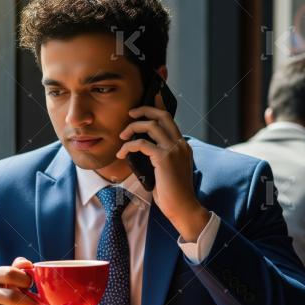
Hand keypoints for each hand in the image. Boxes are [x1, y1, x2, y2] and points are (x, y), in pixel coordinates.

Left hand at [116, 95, 209, 241]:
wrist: (183, 208)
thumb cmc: (173, 195)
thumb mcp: (167, 171)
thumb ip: (159, 158)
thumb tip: (141, 150)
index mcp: (183, 146)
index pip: (170, 120)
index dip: (159, 105)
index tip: (151, 95)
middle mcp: (180, 144)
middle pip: (162, 115)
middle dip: (144, 110)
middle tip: (130, 114)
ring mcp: (173, 150)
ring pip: (150, 125)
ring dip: (133, 128)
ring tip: (122, 137)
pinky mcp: (164, 158)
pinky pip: (141, 144)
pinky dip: (128, 146)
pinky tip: (121, 153)